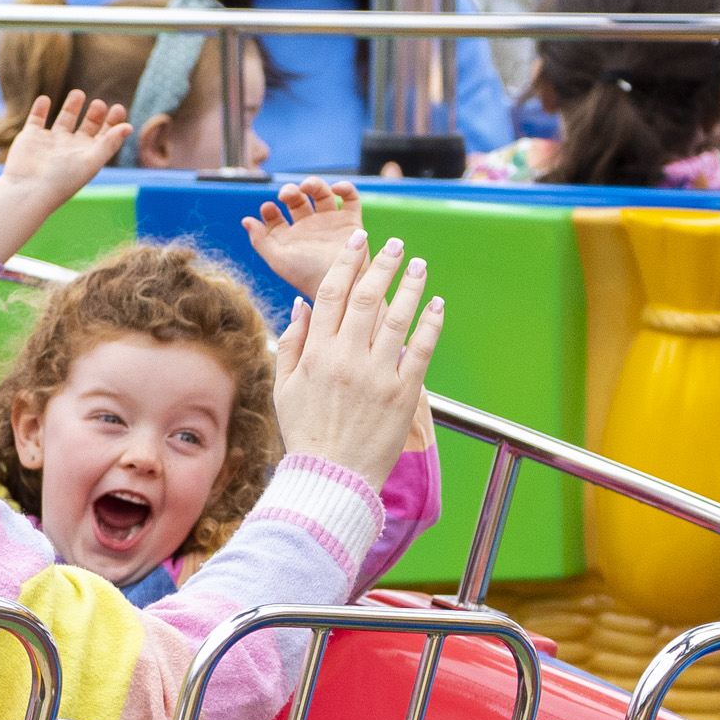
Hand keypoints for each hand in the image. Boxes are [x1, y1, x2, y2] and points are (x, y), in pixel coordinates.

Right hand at [0, 90, 130, 204]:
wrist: (28, 190)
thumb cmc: (62, 180)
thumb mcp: (91, 161)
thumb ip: (109, 143)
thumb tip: (129, 127)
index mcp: (86, 156)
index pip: (103, 137)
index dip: (112, 123)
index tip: (118, 108)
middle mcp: (69, 149)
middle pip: (86, 128)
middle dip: (94, 115)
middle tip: (99, 103)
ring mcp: (49, 143)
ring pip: (63, 120)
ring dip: (71, 107)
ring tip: (78, 93)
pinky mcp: (30, 138)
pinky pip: (36, 119)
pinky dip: (40, 108)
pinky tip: (45, 99)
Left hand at [245, 176, 363, 299]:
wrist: (338, 285)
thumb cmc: (305, 276)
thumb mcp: (277, 259)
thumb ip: (260, 240)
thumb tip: (246, 220)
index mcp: (289, 237)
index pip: (275, 216)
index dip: (270, 209)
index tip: (268, 208)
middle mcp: (309, 228)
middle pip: (298, 200)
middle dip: (290, 192)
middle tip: (287, 194)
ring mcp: (330, 223)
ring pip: (322, 194)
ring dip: (314, 184)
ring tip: (308, 186)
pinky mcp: (351, 222)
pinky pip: (350, 199)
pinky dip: (346, 189)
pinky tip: (336, 188)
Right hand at [269, 234, 443, 492]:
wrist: (331, 477)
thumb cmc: (306, 434)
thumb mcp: (284, 387)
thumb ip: (292, 342)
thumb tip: (303, 304)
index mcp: (315, 354)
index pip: (331, 294)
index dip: (346, 262)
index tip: (358, 242)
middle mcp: (346, 358)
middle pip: (366, 297)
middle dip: (382, 264)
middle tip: (395, 244)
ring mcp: (376, 374)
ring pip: (397, 316)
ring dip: (410, 285)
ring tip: (418, 265)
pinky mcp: (402, 393)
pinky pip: (420, 349)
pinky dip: (430, 322)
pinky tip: (436, 304)